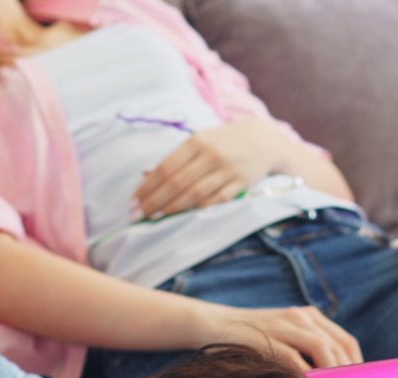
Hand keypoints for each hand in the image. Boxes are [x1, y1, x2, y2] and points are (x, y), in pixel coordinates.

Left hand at [135, 120, 279, 218]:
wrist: (264, 139)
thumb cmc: (223, 142)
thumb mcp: (199, 141)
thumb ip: (175, 158)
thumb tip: (146, 174)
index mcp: (197, 142)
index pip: (166, 167)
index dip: (147, 186)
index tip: (133, 201)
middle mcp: (211, 155)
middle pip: (177, 183)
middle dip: (154, 201)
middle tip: (137, 215)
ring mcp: (227, 170)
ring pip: (195, 194)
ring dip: (172, 208)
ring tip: (154, 217)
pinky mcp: (241, 183)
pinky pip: (216, 200)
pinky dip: (198, 209)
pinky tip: (182, 217)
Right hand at [192, 302, 362, 370]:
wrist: (213, 323)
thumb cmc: (250, 339)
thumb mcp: (282, 337)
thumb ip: (304, 351)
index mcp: (309, 316)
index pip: (346, 341)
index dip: (358, 365)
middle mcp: (302, 317)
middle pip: (338, 346)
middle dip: (348, 375)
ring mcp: (285, 325)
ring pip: (323, 349)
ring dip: (332, 375)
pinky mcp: (267, 338)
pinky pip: (295, 359)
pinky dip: (306, 377)